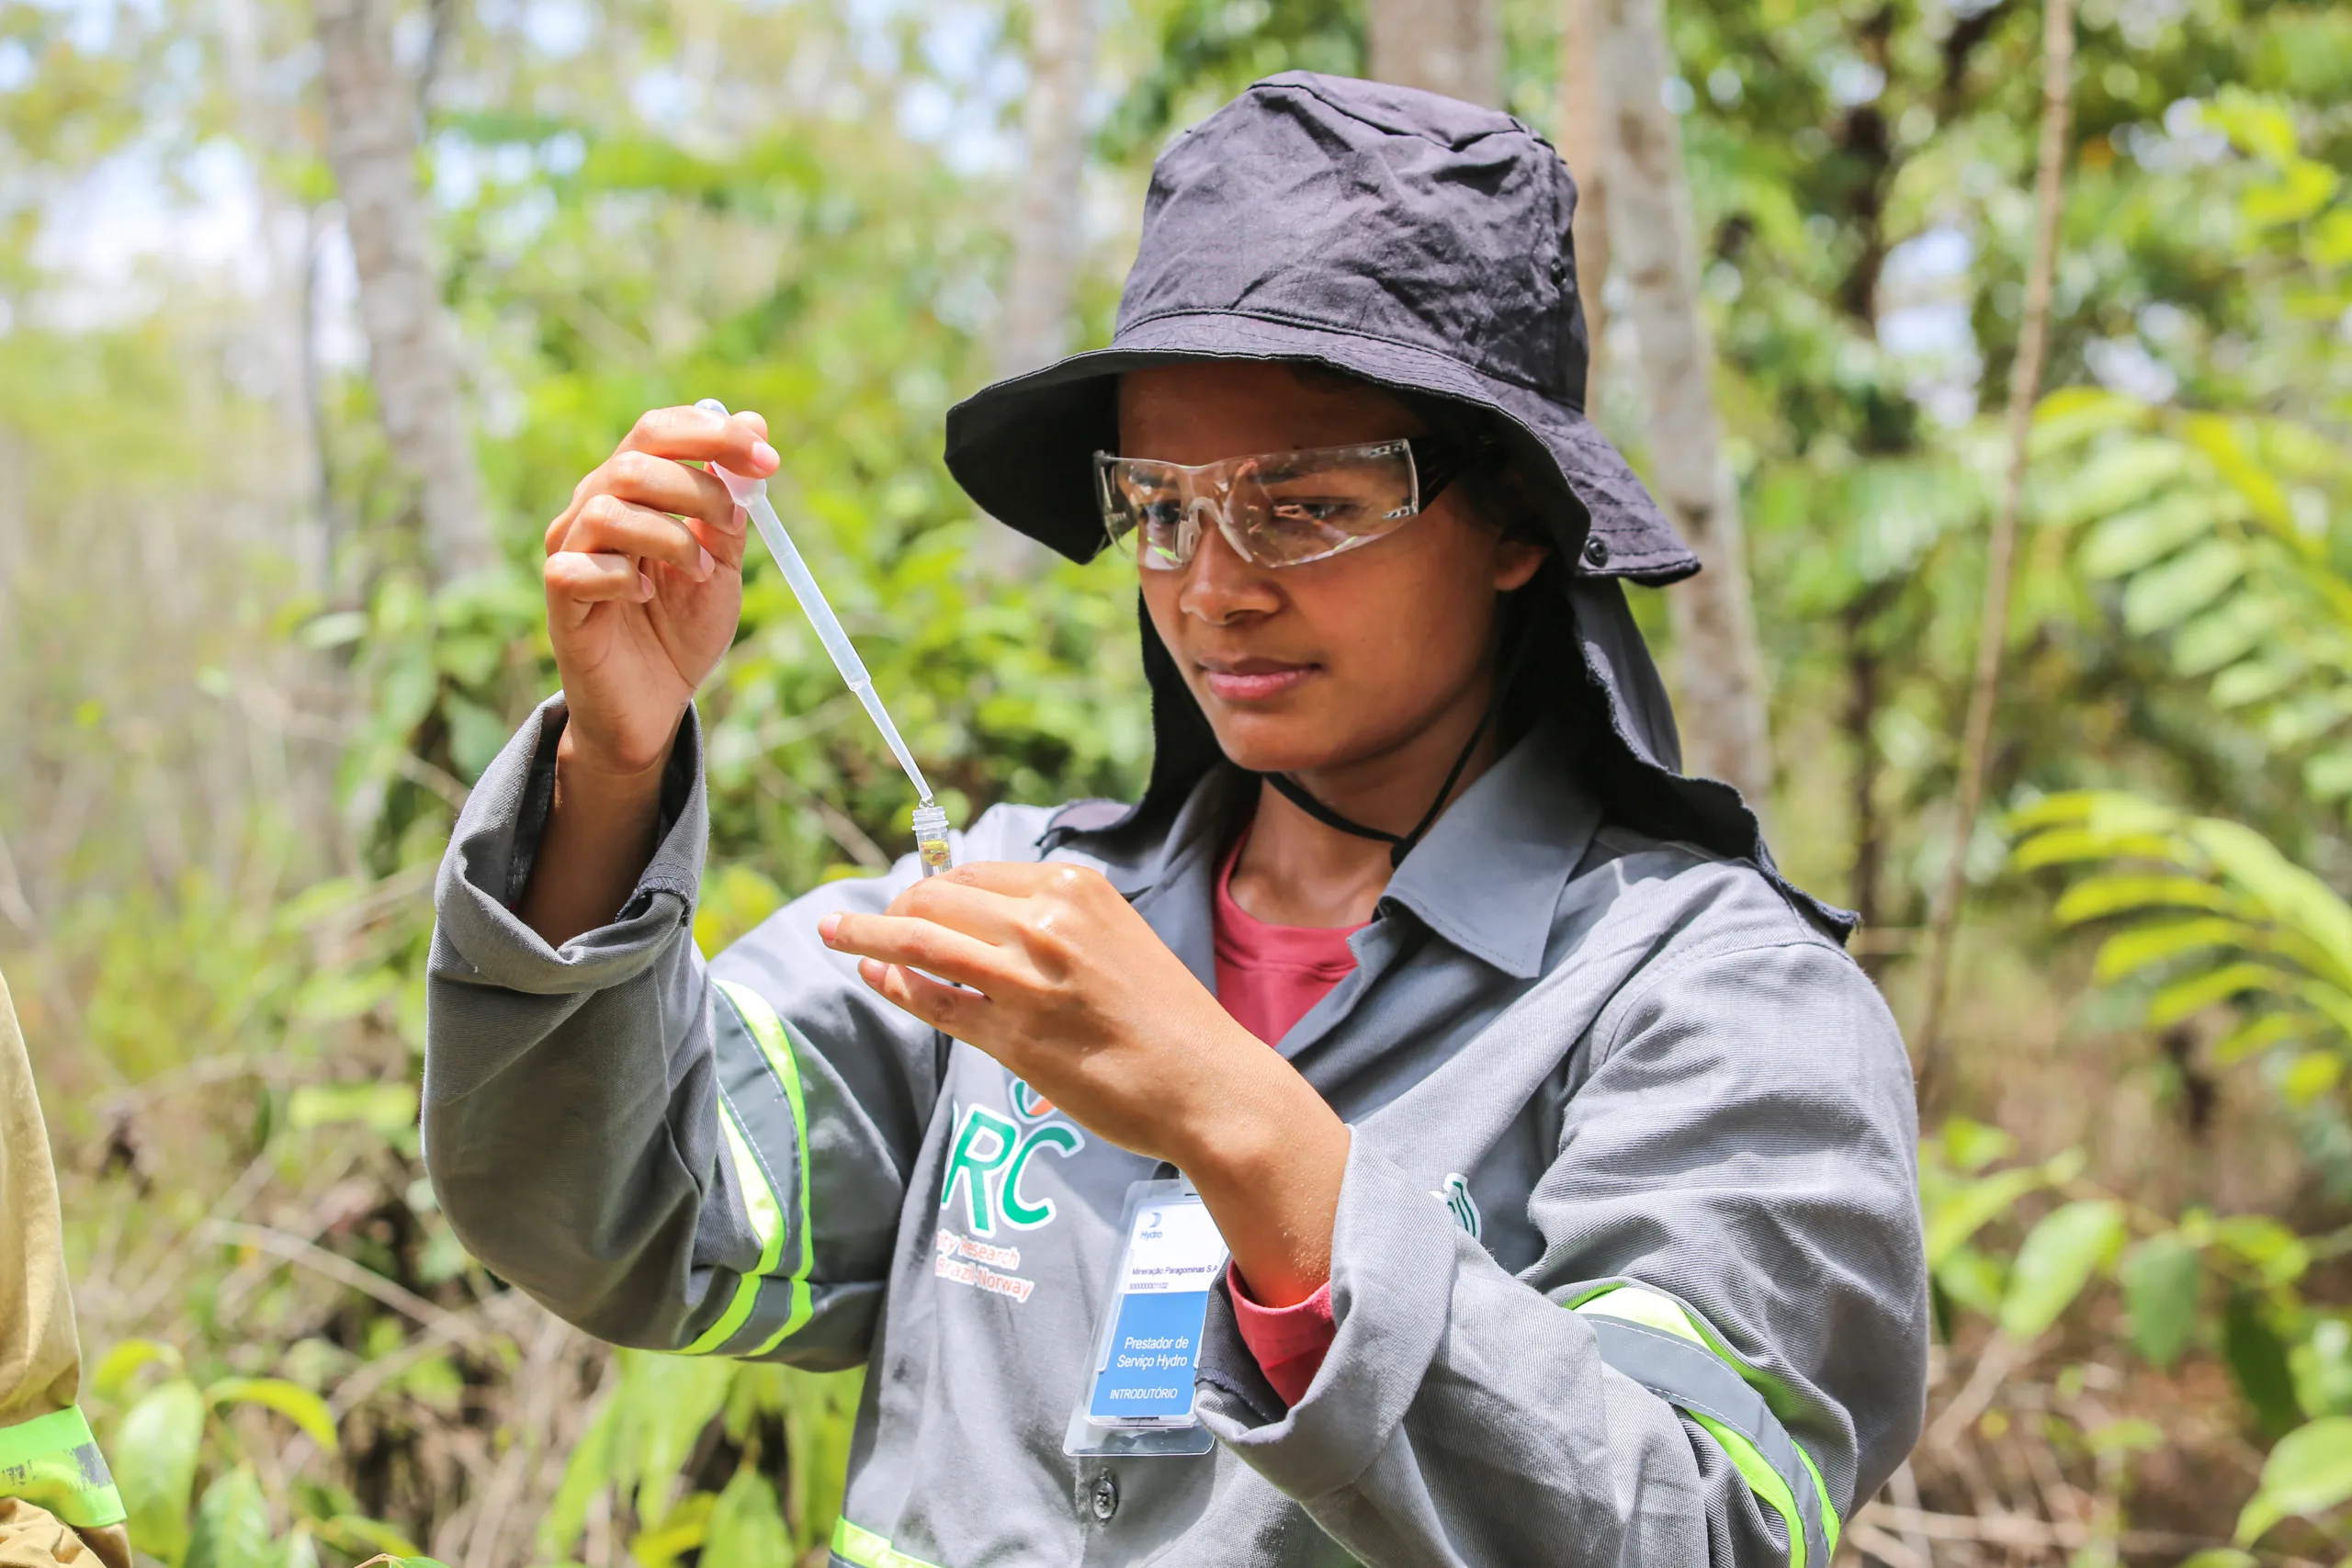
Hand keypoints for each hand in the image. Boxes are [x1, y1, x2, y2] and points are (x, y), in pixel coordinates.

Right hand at [514, 407, 777, 948]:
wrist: (656, 703)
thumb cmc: (682, 626)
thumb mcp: (723, 561)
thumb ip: (732, 505)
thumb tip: (755, 423)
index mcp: (632, 490)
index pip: (658, 432)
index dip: (713, 434)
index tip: (767, 457)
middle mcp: (592, 508)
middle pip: (635, 462)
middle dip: (699, 487)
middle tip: (733, 526)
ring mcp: (570, 550)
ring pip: (611, 508)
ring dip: (673, 538)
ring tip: (700, 573)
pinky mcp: (560, 596)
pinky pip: (584, 566)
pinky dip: (628, 577)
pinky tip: (647, 598)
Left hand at [818, 862, 1350, 1303]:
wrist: (1208, 1084)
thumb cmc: (1167, 1018)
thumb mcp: (1117, 938)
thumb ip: (1053, 922)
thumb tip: (975, 916)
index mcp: (1076, 888)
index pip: (975, 873)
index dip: (933, 885)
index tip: (911, 896)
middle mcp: (1047, 922)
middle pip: (938, 896)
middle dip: (893, 904)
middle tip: (867, 921)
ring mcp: (1025, 979)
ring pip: (920, 940)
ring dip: (865, 932)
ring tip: (832, 932)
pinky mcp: (1012, 1036)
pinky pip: (932, 1000)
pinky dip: (894, 984)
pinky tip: (875, 975)